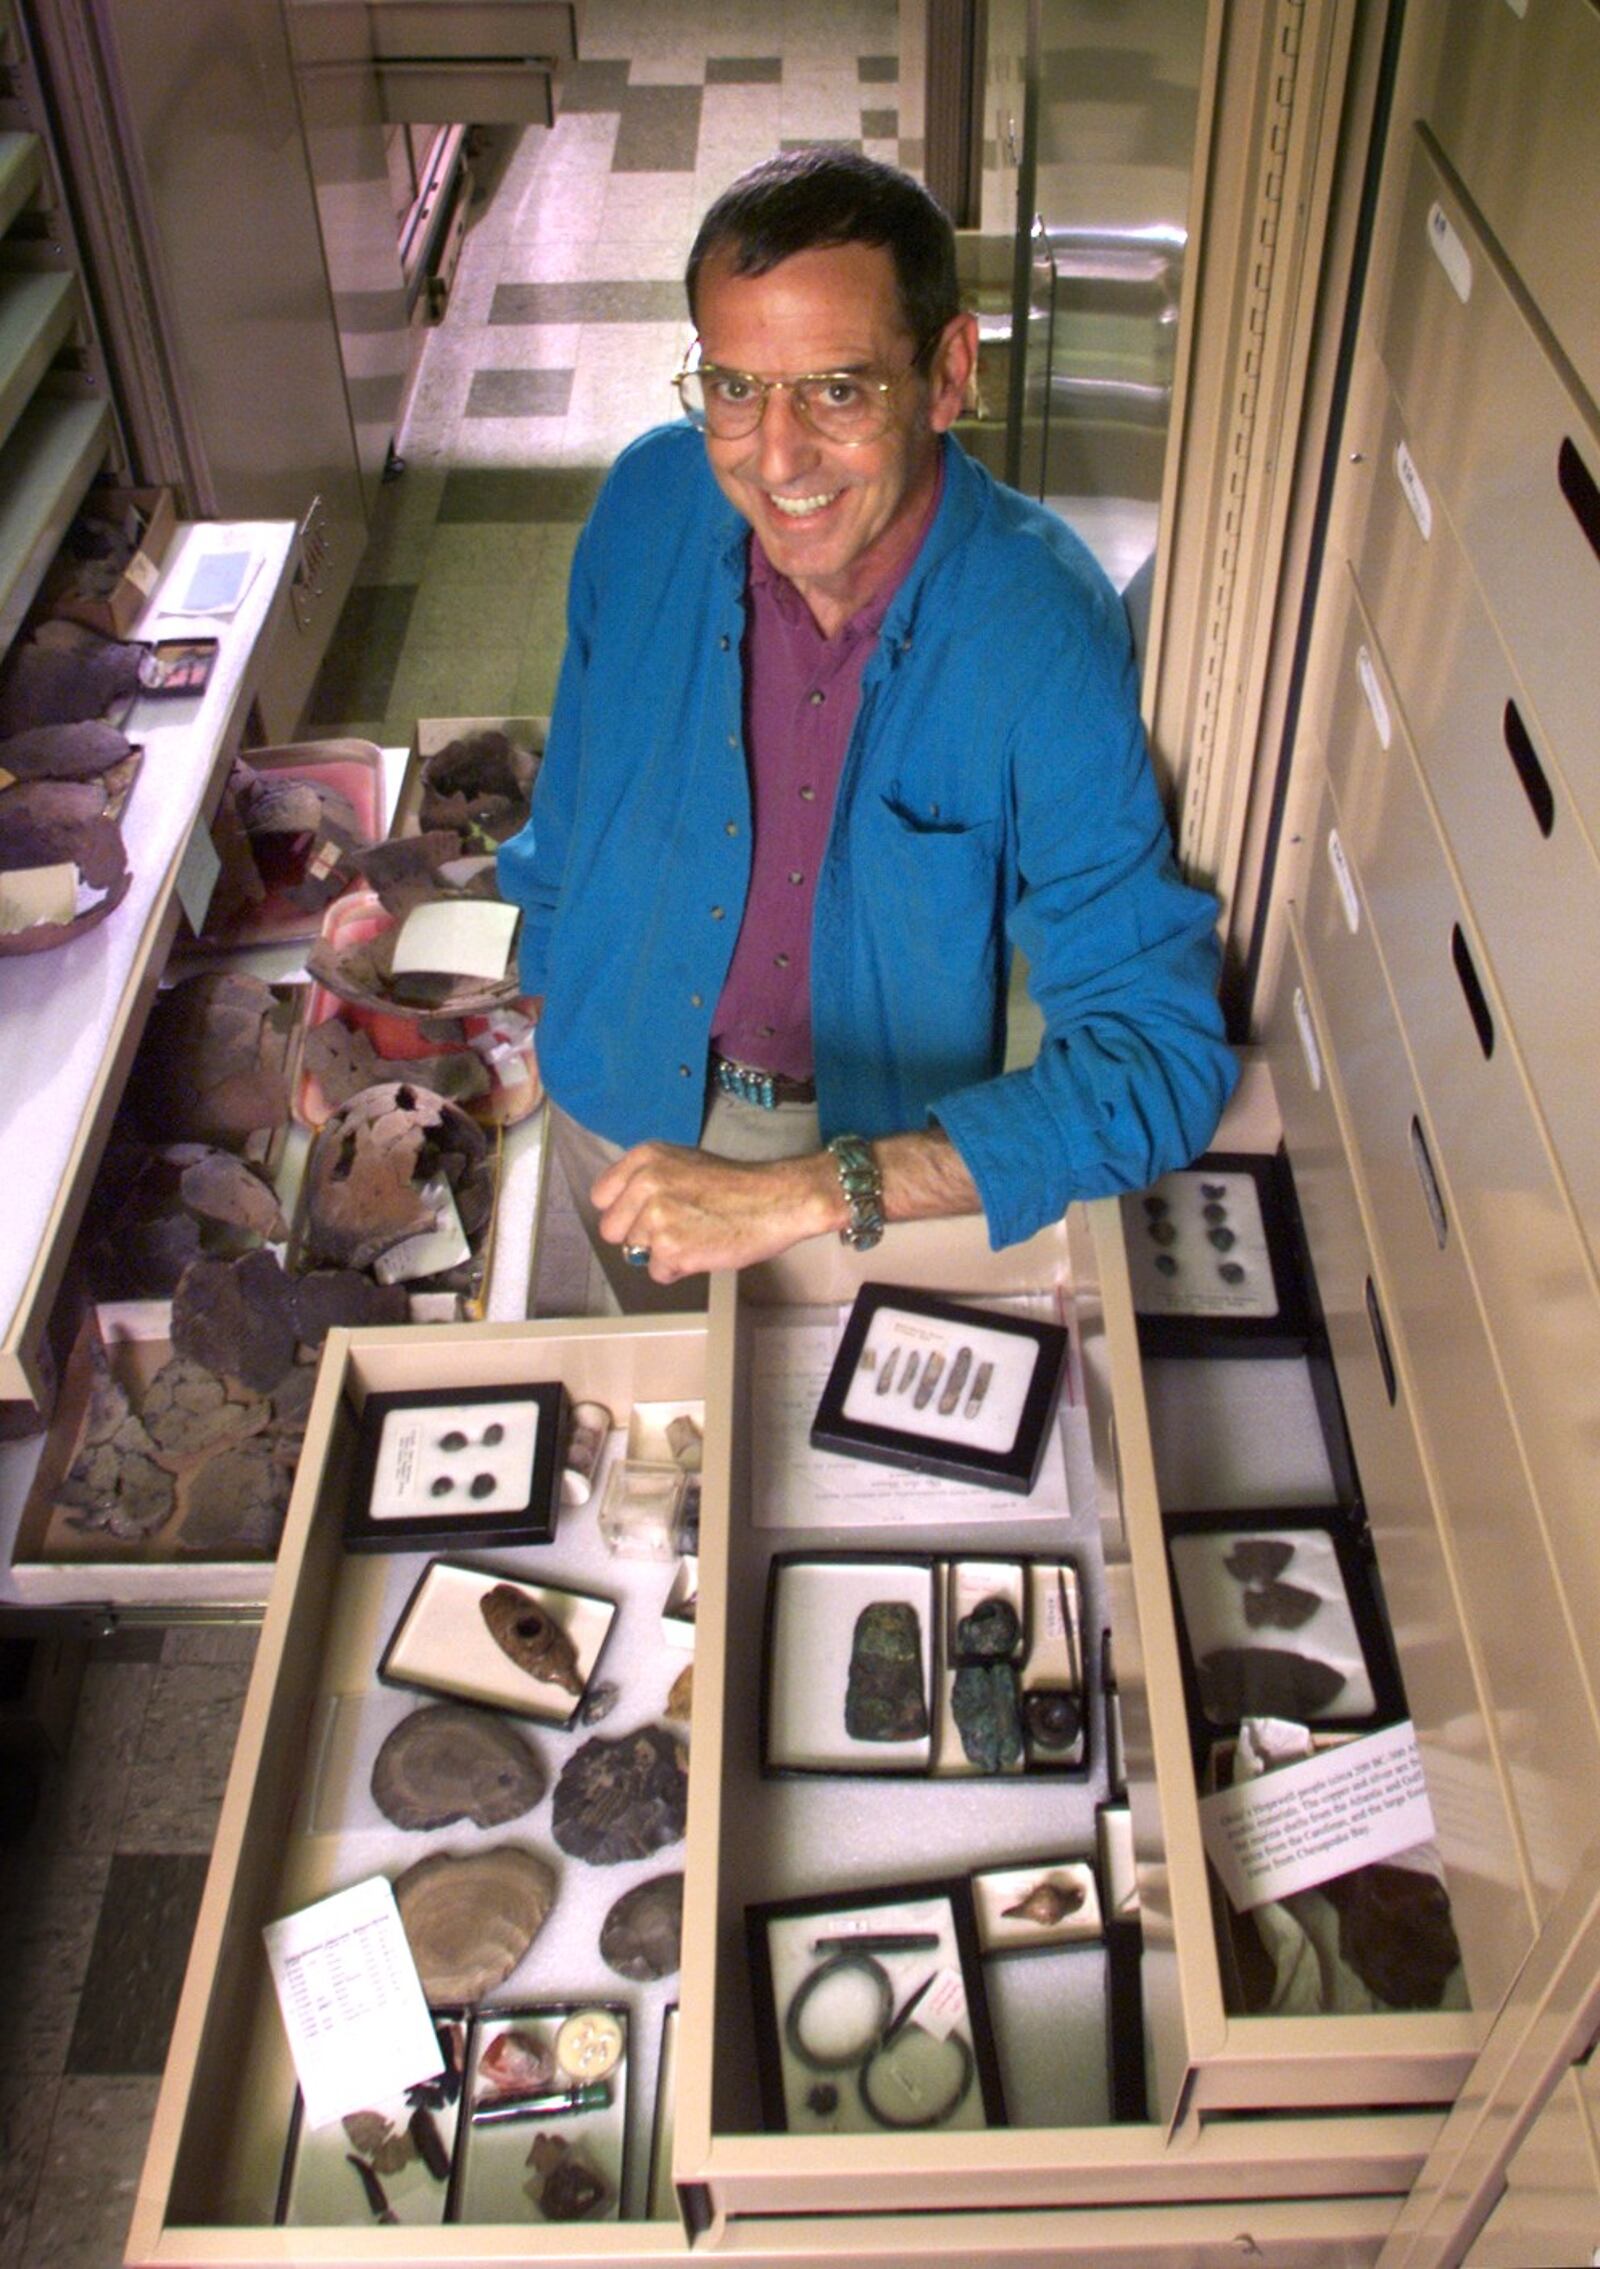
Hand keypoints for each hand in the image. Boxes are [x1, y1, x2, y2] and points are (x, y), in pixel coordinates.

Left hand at [590, 1142, 841, 1281]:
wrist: (775, 1200)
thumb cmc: (734, 1185)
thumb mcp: (682, 1163)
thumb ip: (647, 1181)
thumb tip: (621, 1212)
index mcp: (645, 1158)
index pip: (601, 1196)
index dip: (622, 1211)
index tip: (642, 1215)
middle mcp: (645, 1184)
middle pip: (611, 1230)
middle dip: (637, 1236)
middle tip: (672, 1229)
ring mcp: (656, 1218)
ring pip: (635, 1253)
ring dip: (662, 1252)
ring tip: (695, 1236)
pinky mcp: (671, 1249)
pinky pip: (658, 1272)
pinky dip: (679, 1269)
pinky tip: (703, 1249)